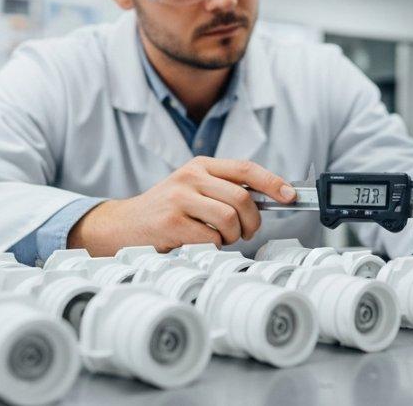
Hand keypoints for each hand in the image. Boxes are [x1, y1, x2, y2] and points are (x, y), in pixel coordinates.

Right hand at [67, 157, 295, 255]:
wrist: (122, 225)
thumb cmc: (166, 210)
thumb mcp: (193, 189)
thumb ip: (223, 189)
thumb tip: (269, 198)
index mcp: (200, 165)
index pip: (245, 168)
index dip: (273, 182)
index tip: (290, 195)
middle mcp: (190, 176)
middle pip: (243, 197)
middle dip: (252, 222)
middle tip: (244, 233)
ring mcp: (179, 198)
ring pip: (229, 219)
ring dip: (232, 236)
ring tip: (220, 239)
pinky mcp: (171, 222)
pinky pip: (210, 238)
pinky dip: (212, 246)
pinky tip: (200, 244)